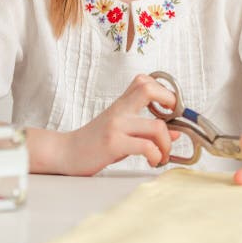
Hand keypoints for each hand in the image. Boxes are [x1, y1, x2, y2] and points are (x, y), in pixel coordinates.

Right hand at [62, 74, 179, 175]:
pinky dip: (156, 156)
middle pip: (149, 89)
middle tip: (172, 123)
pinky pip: (146, 146)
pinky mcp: (113, 144)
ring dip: (167, 144)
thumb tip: (176, 132)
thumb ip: (146, 129)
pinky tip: (152, 161)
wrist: (66, 153)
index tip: (171, 108)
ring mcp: (116, 126)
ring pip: (156, 126)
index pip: (144, 81)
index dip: (164, 90)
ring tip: (163, 155)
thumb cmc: (94, 142)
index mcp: (121, 104)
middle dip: (171, 102)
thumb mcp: (121, 131)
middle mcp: (119, 110)